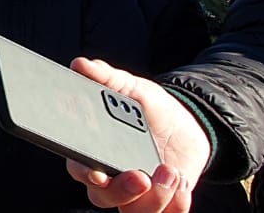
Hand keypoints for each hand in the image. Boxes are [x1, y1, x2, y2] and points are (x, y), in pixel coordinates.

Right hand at [64, 58, 208, 212]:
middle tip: (140, 176)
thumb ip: (107, 78)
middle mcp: (111, 178)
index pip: (79, 168)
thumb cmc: (148, 108)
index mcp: (94, 151)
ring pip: (134, 212)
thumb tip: (81, 64)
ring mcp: (137, 195)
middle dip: (122, 192)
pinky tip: (181, 183)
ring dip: (154, 199)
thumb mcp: (131, 88)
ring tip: (170, 172)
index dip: (85, 173)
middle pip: (103, 198)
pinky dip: (175, 205)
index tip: (98, 172)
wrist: (184, 124)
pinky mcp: (163, 203)